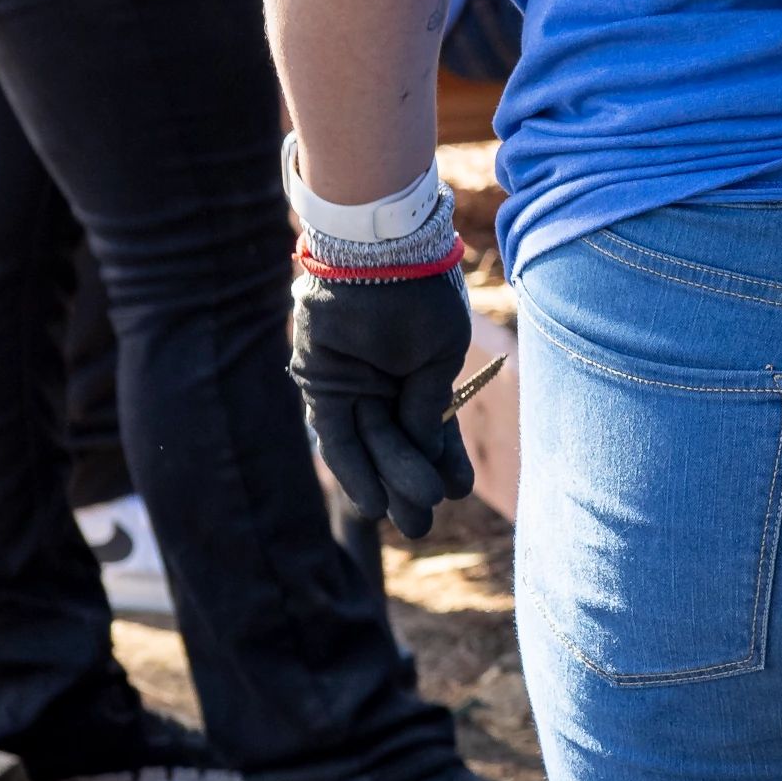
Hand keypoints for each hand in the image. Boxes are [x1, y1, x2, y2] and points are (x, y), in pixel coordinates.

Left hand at [293, 261, 476, 539]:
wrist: (379, 254)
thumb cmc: (419, 295)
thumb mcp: (439, 354)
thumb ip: (429, 404)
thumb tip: (429, 452)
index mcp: (419, 372)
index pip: (432, 428)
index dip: (444, 461)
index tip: (459, 489)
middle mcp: (384, 384)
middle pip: (398, 445)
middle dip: (413, 487)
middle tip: (425, 526)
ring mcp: (353, 386)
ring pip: (371, 447)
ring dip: (388, 486)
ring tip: (411, 522)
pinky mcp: (322, 385)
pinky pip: (336, 437)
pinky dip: (353, 469)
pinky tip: (373, 502)